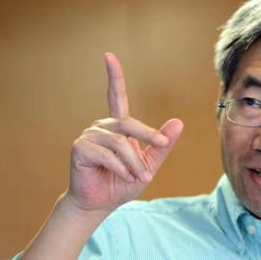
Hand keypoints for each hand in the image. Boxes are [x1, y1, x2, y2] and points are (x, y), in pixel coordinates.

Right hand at [64, 53, 183, 213]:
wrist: (101, 203)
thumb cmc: (123, 182)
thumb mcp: (149, 164)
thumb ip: (162, 144)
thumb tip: (179, 121)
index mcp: (118, 127)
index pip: (116, 97)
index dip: (114, 76)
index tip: (109, 56)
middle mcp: (102, 127)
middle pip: (129, 123)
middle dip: (149, 136)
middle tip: (162, 147)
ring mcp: (89, 136)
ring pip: (120, 142)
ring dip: (134, 162)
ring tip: (139, 177)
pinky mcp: (80, 148)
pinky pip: (107, 154)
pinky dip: (121, 167)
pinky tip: (123, 176)